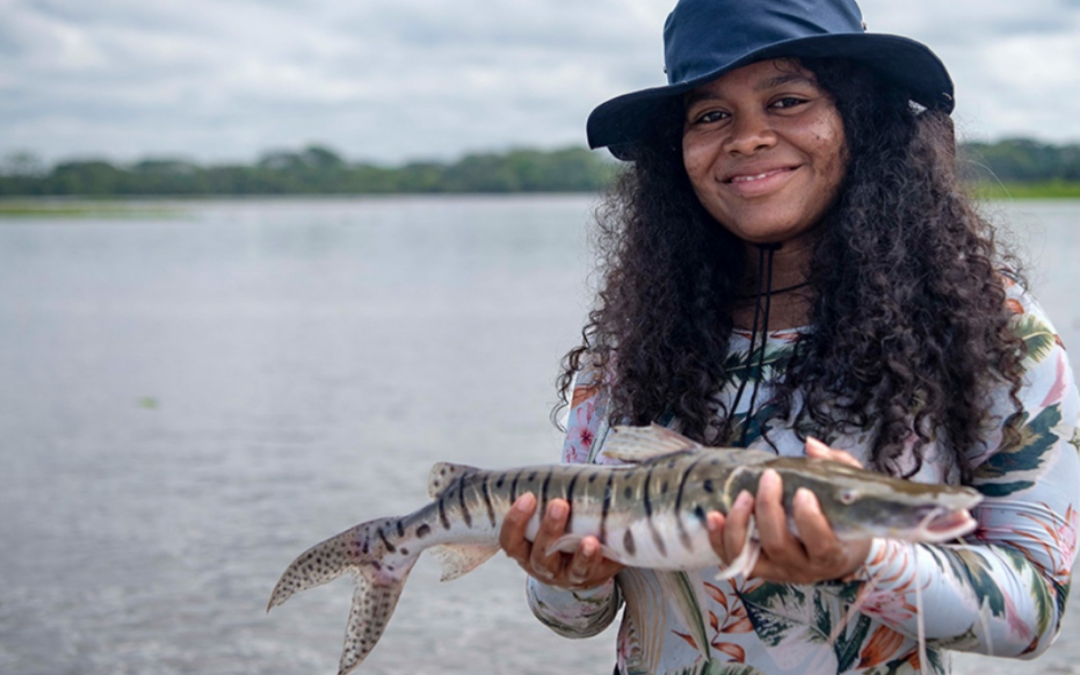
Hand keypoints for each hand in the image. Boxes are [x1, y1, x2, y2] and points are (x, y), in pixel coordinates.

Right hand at [499, 493, 623, 589]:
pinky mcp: (595, 577)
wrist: (580, 556)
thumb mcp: (541, 511)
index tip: (527, 496)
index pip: (510, 541)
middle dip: (550, 529)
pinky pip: (600, 572)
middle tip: (560, 504)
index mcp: (525, 549)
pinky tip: (608, 546)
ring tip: (590, 540)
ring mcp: (570, 576)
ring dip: (581, 555)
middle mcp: (543, 566)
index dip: (515, 522)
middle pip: (541, 555)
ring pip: (572, 570)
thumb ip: (541, 489)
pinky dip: (604, 560)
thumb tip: (519, 448)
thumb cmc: (557, 523)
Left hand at [706, 438, 871, 583]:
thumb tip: (811, 445)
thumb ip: (836, 465)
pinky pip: (732, 558)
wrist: (840, 553)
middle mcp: (803, 568)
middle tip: (768, 478)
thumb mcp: (850, 490)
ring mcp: (777, 571)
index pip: (821, 544)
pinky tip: (715, 515)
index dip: (809, 519)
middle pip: (779, 544)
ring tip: (742, 496)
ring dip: (739, 524)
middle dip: (768, 509)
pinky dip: (719, 538)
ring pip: (749, 556)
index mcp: (832, 553)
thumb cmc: (844, 519)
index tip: (802, 492)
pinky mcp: (757, 569)